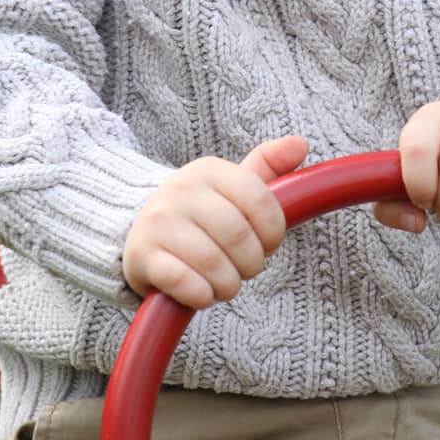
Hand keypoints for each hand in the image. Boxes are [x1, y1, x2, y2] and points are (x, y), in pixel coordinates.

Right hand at [122, 135, 308, 309]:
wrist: (138, 232)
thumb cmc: (199, 212)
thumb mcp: (230, 185)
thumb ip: (266, 166)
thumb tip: (301, 144)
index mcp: (209, 169)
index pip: (260, 200)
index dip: (273, 232)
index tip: (268, 244)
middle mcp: (181, 189)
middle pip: (239, 236)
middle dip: (252, 263)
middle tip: (245, 268)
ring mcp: (158, 222)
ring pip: (214, 264)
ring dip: (228, 285)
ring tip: (225, 284)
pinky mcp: (142, 256)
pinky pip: (186, 284)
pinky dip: (203, 296)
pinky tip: (202, 293)